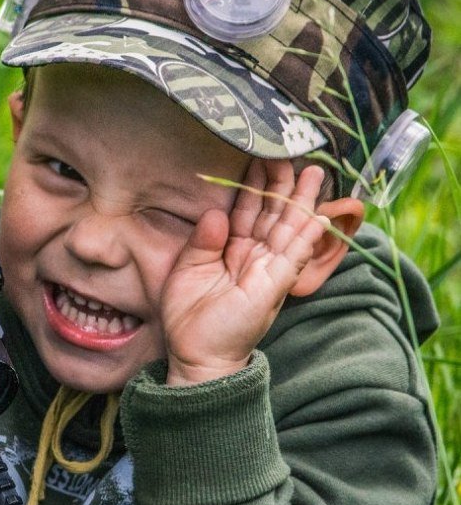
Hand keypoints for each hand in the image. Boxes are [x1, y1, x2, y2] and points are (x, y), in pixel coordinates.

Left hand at [160, 160, 329, 385]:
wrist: (196, 355)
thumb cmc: (189, 316)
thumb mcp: (187, 270)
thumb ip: (202, 241)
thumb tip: (215, 214)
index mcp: (231, 249)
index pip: (245, 209)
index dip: (252, 184)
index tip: (257, 154)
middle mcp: (253, 255)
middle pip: (270, 212)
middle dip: (280, 182)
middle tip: (287, 149)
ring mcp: (267, 268)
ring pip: (289, 227)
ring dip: (302, 200)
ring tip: (315, 171)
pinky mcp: (275, 284)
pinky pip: (295, 255)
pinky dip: (307, 235)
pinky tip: (318, 214)